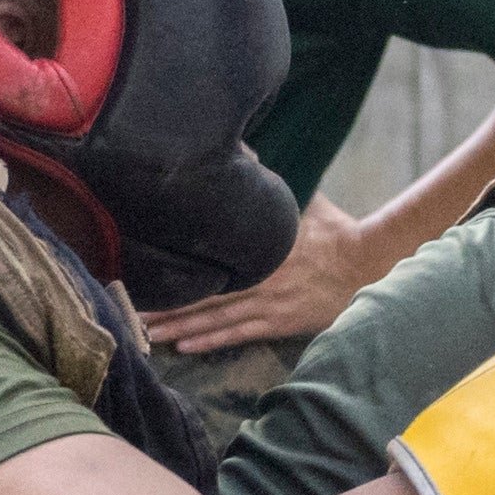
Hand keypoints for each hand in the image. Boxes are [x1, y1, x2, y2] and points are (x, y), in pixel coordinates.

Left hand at [142, 196, 386, 357]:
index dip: (174, 266)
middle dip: (165, 304)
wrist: (367, 265)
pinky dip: (211, 340)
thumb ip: (271, 184)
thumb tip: (246, 148)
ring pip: (214, 319)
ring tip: (147, 333)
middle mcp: (257, 277)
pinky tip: (185, 346)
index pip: (208, 258)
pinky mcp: (279, 323)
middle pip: (201, 293)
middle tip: (128, 310)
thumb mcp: (302, 200)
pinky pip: (238, 334)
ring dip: (179, 327)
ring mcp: (267, 304)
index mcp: (259, 247)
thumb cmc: (334, 231)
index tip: (143, 268)